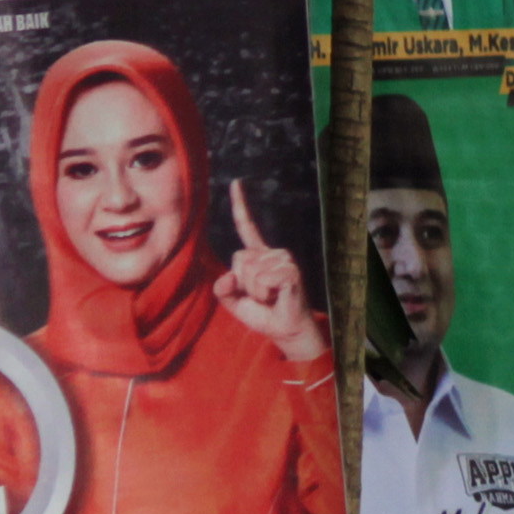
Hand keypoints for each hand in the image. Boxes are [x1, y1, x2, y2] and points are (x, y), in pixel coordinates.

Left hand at [212, 181, 323, 362]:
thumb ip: (222, 289)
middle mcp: (273, 253)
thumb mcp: (233, 302)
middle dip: (242, 283)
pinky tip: (276, 298)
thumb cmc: (263, 314)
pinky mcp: (291, 272)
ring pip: (250, 271)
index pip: (247, 227)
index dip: (240, 205)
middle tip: (261, 296)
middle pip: (239, 259)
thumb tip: (227, 277)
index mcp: (259, 255)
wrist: (285, 331)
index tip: (236, 182)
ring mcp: (284, 260)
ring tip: (270, 298)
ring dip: (254, 291)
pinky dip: (264, 294)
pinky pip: (262, 280)